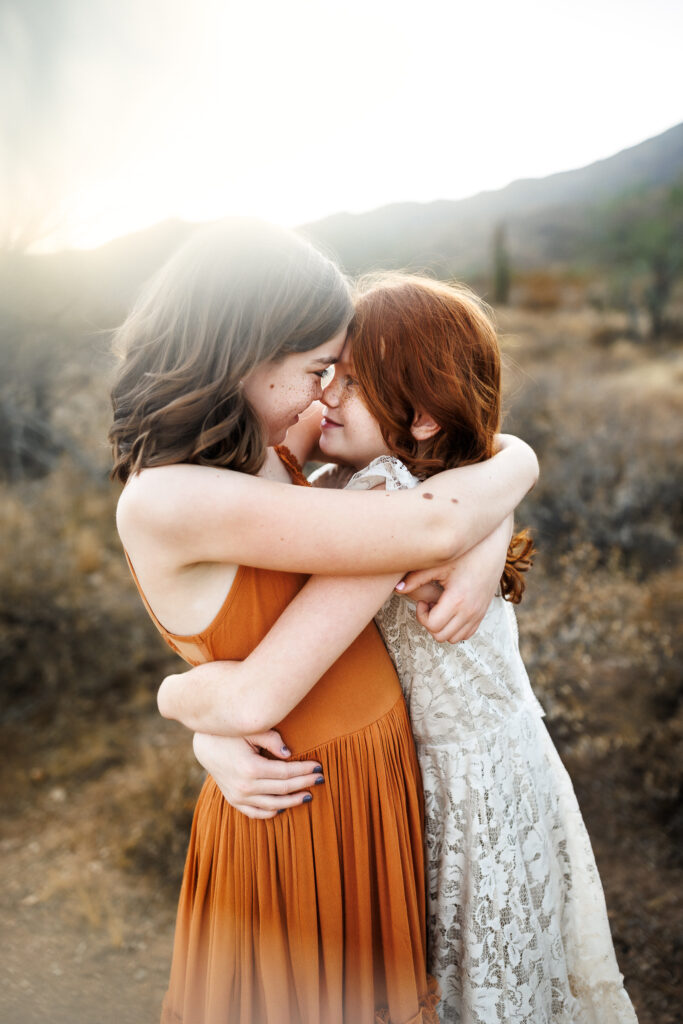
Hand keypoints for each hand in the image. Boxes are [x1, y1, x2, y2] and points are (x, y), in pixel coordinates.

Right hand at [192, 729, 323, 819]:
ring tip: (308, 795)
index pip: (286, 773)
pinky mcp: (233, 800)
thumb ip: (271, 739)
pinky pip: (255, 813)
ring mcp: (238, 796)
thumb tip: (289, 754)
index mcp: (251, 768)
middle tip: (320, 779)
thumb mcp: (250, 730)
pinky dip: (271, 812)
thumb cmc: (230, 733)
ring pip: (272, 805)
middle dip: (303, 784)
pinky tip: (284, 807)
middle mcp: (245, 787)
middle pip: (283, 789)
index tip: (319, 767)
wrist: (204, 745)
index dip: (304, 770)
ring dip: (292, 801)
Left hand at [395, 516, 512, 642]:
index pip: (433, 626)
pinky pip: (466, 633)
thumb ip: (416, 578)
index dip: (422, 616)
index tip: (423, 601)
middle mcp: (470, 611)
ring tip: (440, 607)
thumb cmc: (463, 554)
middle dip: (430, 623)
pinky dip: (455, 628)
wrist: (491, 550)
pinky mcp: (482, 613)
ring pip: (454, 638)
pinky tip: (450, 609)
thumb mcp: (438, 564)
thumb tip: (397, 588)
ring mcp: (478, 614)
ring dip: (443, 627)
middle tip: (430, 604)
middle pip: (441, 636)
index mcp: (457, 600)